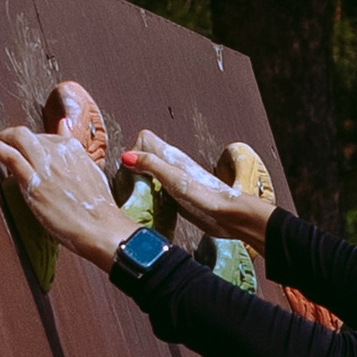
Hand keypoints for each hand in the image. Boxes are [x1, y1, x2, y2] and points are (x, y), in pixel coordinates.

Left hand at [0, 127, 132, 266]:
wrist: (101, 228)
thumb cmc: (99, 208)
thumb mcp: (92, 172)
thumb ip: (76, 151)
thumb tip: (65, 126)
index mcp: (75, 149)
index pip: (50, 136)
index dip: (37, 141)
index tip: (29, 148)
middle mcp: (59, 151)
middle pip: (31, 135)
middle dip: (17, 138)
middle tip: (8, 144)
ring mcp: (45, 165)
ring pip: (18, 138)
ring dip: (3, 137)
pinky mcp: (33, 181)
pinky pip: (10, 156)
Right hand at [129, 132, 270, 251]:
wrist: (230, 217)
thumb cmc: (207, 197)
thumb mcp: (174, 179)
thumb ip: (152, 165)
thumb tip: (126, 156)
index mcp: (170, 157)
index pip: (143, 139)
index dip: (134, 150)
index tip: (130, 169)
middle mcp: (171, 166)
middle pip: (142, 158)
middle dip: (132, 170)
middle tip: (132, 187)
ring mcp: (174, 181)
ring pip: (148, 174)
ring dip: (138, 184)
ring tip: (137, 198)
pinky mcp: (177, 197)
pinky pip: (155, 191)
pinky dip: (148, 196)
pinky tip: (149, 207)